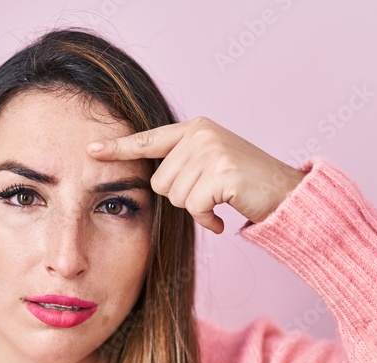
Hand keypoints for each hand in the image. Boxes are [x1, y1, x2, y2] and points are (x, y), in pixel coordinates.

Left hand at [87, 116, 305, 232]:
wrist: (286, 193)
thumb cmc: (246, 184)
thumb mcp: (211, 163)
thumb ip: (183, 162)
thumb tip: (152, 180)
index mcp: (194, 129)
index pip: (148, 140)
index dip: (118, 148)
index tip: (90, 149)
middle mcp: (200, 134)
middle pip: (160, 182)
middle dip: (181, 198)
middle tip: (210, 195)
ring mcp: (211, 151)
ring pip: (175, 197)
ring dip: (196, 209)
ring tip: (220, 201)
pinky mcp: (221, 172)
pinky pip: (194, 208)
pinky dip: (207, 220)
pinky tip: (223, 217)